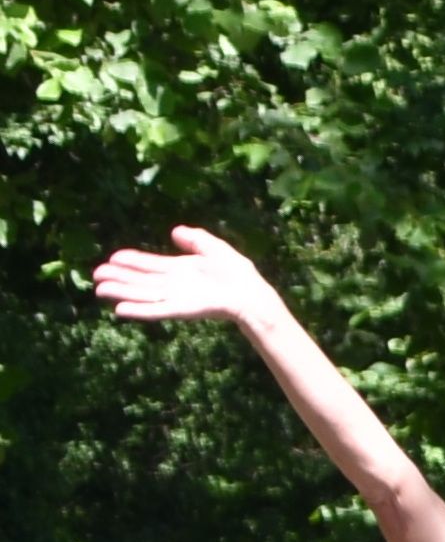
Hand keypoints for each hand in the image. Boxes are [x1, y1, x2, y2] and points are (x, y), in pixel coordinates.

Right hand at [91, 226, 283, 328]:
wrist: (253, 295)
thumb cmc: (239, 275)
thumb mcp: (214, 248)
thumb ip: (195, 239)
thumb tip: (174, 231)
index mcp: (180, 269)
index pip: (149, 264)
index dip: (130, 261)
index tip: (111, 258)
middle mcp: (175, 285)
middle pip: (140, 280)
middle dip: (118, 277)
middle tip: (95, 275)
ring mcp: (177, 298)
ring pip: (142, 295)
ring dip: (121, 293)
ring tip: (100, 290)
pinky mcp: (182, 310)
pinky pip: (156, 310)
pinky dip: (139, 310)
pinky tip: (120, 310)